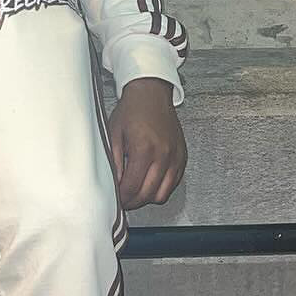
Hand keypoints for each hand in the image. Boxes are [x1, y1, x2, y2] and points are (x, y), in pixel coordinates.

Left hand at [107, 78, 186, 208]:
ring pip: (163, 193)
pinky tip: (150, 182)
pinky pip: (174, 182)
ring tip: (136, 192)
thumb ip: (114, 162)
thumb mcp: (114, 134)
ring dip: (148, 197)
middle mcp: (163, 154)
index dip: (122, 198)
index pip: (132, 187)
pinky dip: (161, 187)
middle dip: (133, 201)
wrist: (151, 94)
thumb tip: (114, 184)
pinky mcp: (182, 156)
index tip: (117, 199)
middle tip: (124, 200)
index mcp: (144, 149)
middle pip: (148, 194)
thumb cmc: (132, 110)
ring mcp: (175, 156)